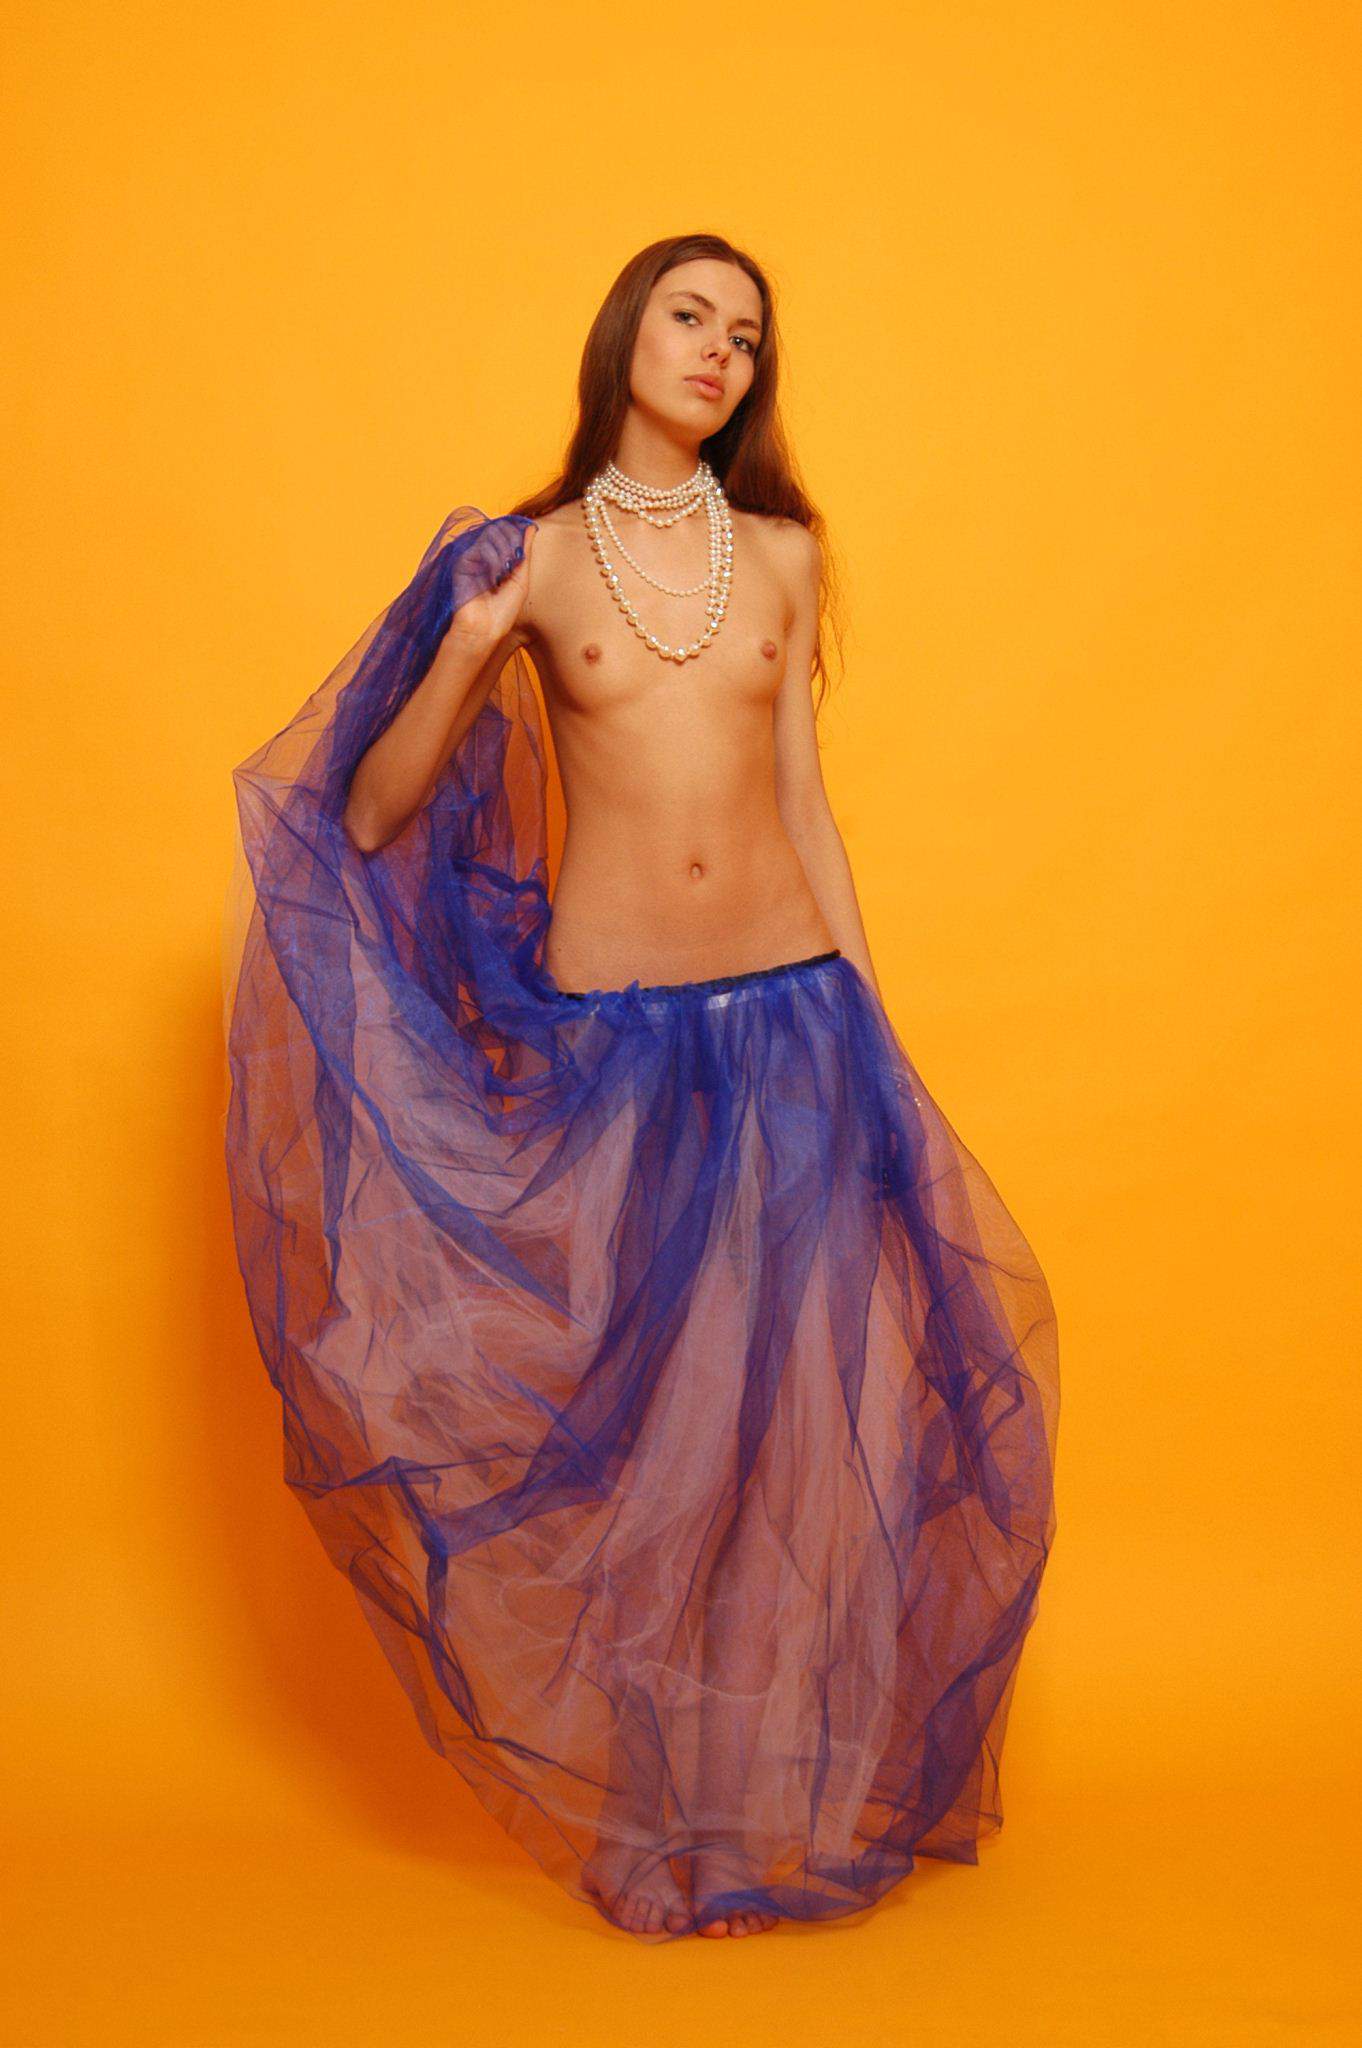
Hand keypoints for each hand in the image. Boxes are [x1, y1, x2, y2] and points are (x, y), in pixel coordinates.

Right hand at [447, 523, 536, 648]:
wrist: (483, 631)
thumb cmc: (502, 613)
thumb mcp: (521, 581)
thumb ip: (525, 554)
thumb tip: (531, 527)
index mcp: (500, 564)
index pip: (507, 536)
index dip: (516, 535)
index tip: (523, 547)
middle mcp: (486, 559)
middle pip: (499, 532)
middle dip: (511, 540)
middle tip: (515, 558)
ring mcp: (473, 560)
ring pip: (489, 536)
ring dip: (503, 549)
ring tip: (506, 570)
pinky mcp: (462, 563)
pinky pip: (479, 547)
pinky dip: (491, 557)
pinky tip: (495, 574)